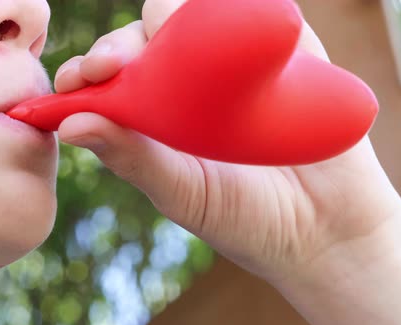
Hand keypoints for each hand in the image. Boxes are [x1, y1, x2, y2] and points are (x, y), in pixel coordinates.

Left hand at [55, 0, 400, 280]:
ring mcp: (237, 63)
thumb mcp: (183, 193)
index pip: (114, 76)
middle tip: (116, 62)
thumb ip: (131, 158)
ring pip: (195, 13)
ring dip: (173, 12)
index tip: (82, 77)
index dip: (92, 68)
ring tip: (169, 29)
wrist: (331, 227)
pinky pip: (257, 9)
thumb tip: (69, 123)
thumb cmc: (248, 220)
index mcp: (160, 118)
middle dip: (124, 42)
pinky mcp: (283, 49)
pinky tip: (224, 10)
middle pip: (147, 37)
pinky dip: (240, 2)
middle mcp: (193, 84)